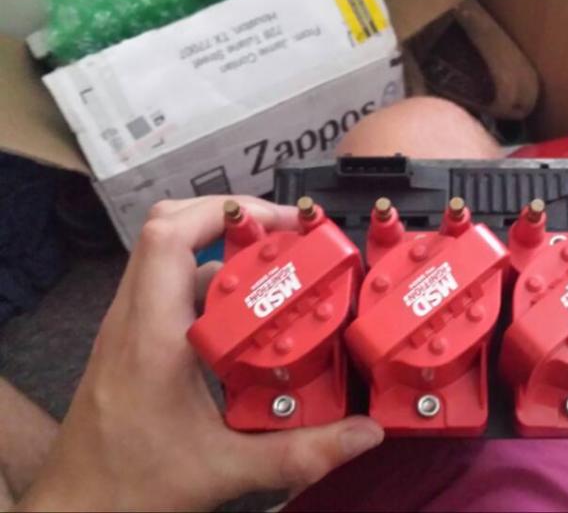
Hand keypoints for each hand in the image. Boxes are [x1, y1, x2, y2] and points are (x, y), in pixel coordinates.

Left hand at [15, 196, 383, 511]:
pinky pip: (170, 289)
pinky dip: (211, 285)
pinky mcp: (134, 343)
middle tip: (285, 237)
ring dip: (223, 252)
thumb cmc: (129, 486)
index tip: (281, 223)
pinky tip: (249, 319)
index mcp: (153, 336)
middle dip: (230, 219)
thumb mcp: (225, 469)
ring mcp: (130, 329)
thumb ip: (300, 453)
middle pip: (169, 229)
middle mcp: (135, 320)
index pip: (171, 236)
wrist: (77, 508)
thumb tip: (362, 434)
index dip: (226, 212)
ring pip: (168, 257)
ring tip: (277, 270)